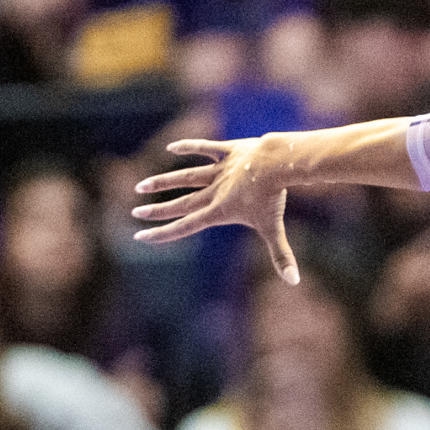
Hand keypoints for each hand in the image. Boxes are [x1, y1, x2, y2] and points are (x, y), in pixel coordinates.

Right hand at [132, 138, 298, 282]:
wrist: (277, 164)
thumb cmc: (274, 197)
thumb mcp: (274, 228)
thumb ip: (281, 255)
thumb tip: (294, 282)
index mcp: (219, 211)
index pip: (185, 226)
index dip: (163, 232)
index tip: (141, 235)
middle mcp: (214, 191)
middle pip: (181, 204)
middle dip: (157, 210)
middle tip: (136, 212)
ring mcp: (219, 171)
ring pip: (185, 177)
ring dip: (163, 182)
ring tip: (142, 186)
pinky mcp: (227, 152)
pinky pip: (204, 148)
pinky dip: (188, 147)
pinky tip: (170, 148)